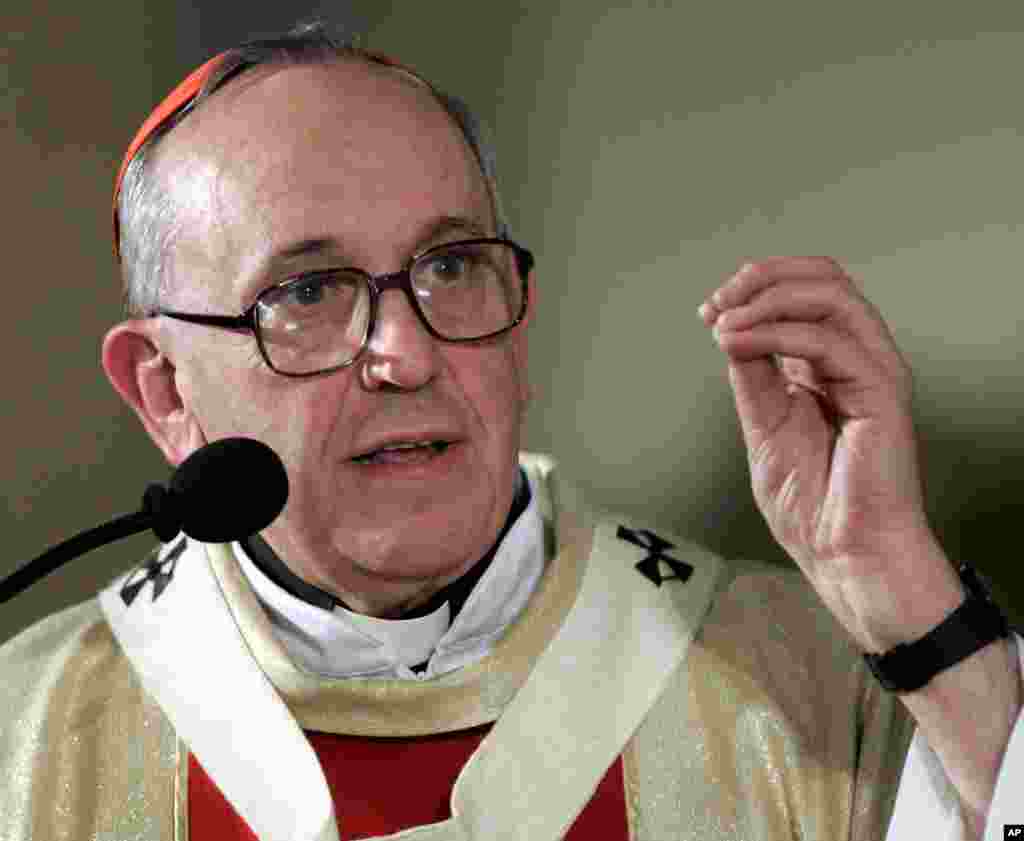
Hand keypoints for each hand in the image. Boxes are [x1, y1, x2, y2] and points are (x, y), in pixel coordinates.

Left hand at [699, 257, 962, 650]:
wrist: (842, 554)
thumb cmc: (810, 504)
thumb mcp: (763, 426)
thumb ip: (753, 375)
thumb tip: (729, 327)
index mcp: (827, 365)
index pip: (803, 293)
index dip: (753, 288)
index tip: (708, 312)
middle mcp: (854, 359)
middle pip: (824, 277)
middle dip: (761, 277)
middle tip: (717, 303)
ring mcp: (872, 372)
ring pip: (831, 294)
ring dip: (766, 299)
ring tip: (724, 324)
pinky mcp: (882, 393)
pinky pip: (829, 340)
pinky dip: (776, 333)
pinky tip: (740, 343)